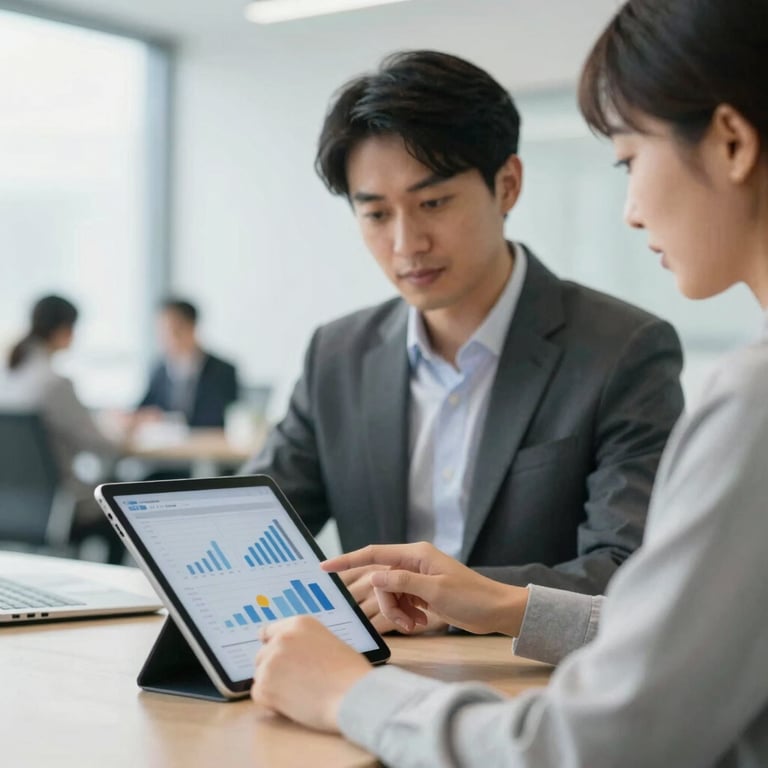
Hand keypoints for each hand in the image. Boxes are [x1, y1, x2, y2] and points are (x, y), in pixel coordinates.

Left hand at [251, 616, 371, 731]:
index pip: (269, 632)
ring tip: (298, 695)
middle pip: (262, 655)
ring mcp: (271, 661)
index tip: (275, 658)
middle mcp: (281, 638)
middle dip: (273, 670)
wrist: (353, 694)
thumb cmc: (349, 673)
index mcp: (299, 624)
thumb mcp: (327, 642)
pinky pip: (258, 695)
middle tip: (293, 684)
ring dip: (273, 687)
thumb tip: (290, 656)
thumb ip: (304, 643)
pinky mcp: (265, 686)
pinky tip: (292, 705)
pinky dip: (271, 703)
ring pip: (260, 676)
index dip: (272, 647)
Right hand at [323, 542, 528, 636]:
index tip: (325, 567)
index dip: (348, 560)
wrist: (496, 611)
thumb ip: (401, 582)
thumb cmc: (470, 597)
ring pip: (390, 595)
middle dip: (388, 605)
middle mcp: (413, 563)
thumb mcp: (434, 591)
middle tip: (406, 622)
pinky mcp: (423, 593)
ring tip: (416, 624)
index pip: (374, 553)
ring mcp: (418, 578)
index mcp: (415, 555)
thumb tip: (374, 576)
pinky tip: (421, 622)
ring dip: (398, 613)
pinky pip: (402, 603)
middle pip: (382, 582)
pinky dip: (407, 615)